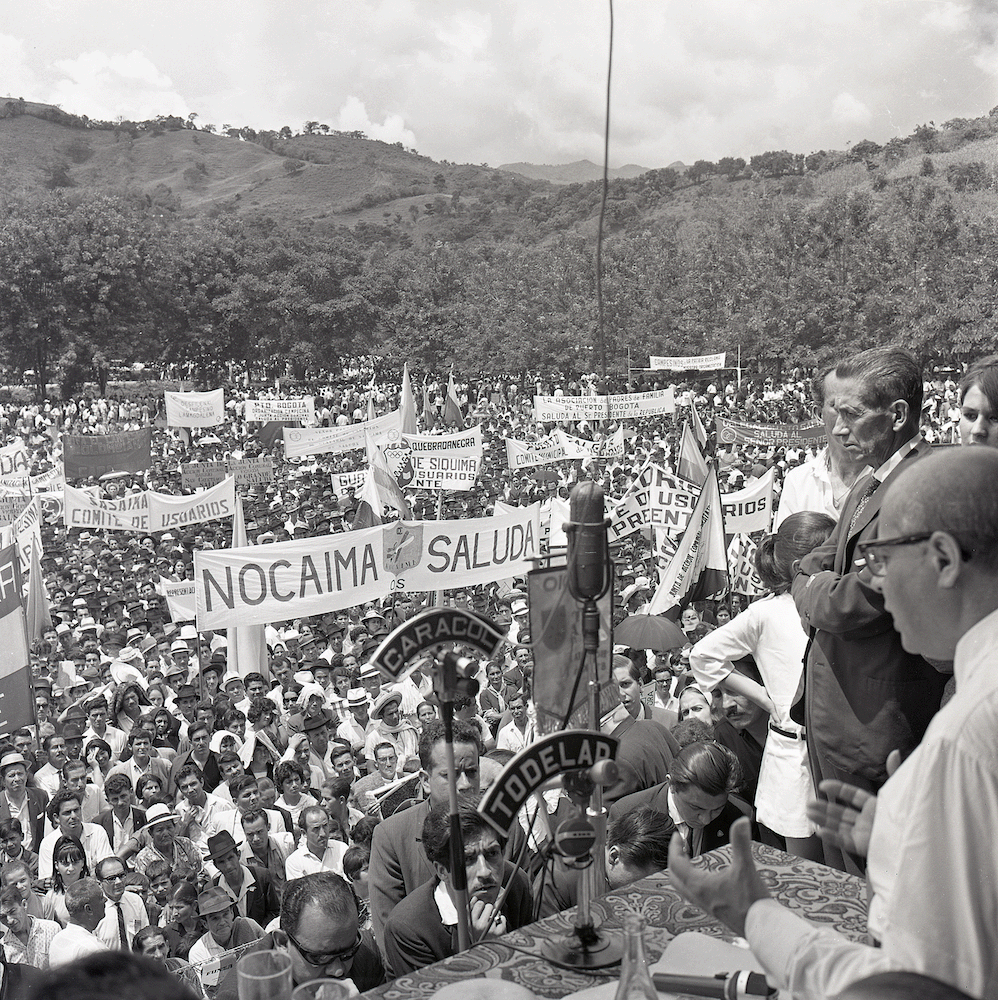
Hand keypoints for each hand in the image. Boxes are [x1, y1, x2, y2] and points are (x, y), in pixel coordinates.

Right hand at [469, 897, 505, 940]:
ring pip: (496, 911)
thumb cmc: (479, 934)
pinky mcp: (499, 931)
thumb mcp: (470, 923)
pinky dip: (501, 921)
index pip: (479, 904)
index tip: (480, 913)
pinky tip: (497, 927)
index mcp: (470, 923)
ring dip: (495, 915)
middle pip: (489, 906)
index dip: (481, 906)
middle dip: (488, 910)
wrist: (486, 950)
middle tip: (486, 920)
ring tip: (491, 924)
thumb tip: (475, 898)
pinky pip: (502, 918)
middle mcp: (479, 926)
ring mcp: (489, 929)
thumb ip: (470, 909)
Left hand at [667, 817, 768, 936]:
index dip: (675, 847)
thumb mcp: (746, 867)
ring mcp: (706, 905)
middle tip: (680, 846)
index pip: (676, 864)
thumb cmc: (752, 902)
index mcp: (699, 886)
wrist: (762, 929)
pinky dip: (692, 882)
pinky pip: (694, 894)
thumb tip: (741, 821)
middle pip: (674, 877)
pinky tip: (706, 878)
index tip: (678, 836)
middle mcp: (699, 897)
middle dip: (674, 859)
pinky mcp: (715, 910)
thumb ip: (741, 842)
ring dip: (682, 872)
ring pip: (683, 887)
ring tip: (689, 859)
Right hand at [806, 750, 898, 857]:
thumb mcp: (899, 792)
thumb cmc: (908, 818)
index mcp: (876, 806)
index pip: (853, 796)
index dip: (838, 790)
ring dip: (823, 820)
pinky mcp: (863, 847)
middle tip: (809, 804)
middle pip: (841, 812)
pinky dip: (831, 837)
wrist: (915, 844)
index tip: (823, 785)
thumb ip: (894, 773)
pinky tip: (820, 831)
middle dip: (824, 807)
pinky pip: (844, 841)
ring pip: (839, 826)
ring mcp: (864, 834)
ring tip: (808, 813)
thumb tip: (895, 751)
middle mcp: (868, 820)